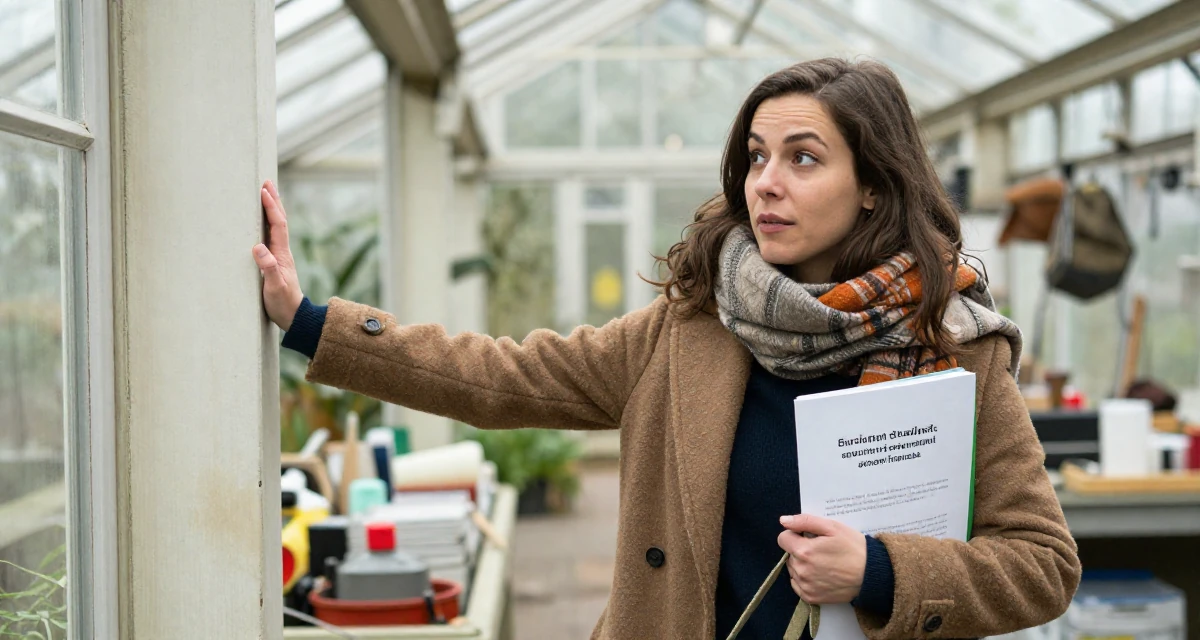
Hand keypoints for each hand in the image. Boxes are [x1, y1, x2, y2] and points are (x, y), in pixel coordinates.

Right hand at [251, 180, 303, 331]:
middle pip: (279, 221)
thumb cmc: (283, 304)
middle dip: (273, 201)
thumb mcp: (274, 288)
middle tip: (266, 182)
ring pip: (275, 227)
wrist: (294, 317)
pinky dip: (266, 223)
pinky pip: (270, 236)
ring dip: (271, 209)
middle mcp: (282, 252)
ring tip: (265, 193)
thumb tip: (258, 248)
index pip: (278, 225)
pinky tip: (261, 221)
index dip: (271, 207)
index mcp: (282, 255)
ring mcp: (279, 256)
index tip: (264, 190)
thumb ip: (268, 269)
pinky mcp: (274, 262)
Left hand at [777, 514, 866, 604]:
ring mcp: (805, 586)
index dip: (795, 535)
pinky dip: (805, 579)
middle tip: (821, 550)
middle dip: (800, 549)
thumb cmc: (854, 548)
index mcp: (804, 551)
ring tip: (824, 562)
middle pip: (789, 554)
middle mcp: (801, 570)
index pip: (783, 539)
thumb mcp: (832, 527)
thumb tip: (783, 521)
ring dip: (802, 564)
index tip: (809, 537)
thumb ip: (805, 521)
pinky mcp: (810, 597)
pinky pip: (797, 585)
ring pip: (793, 569)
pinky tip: (821, 574)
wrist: (871, 575)